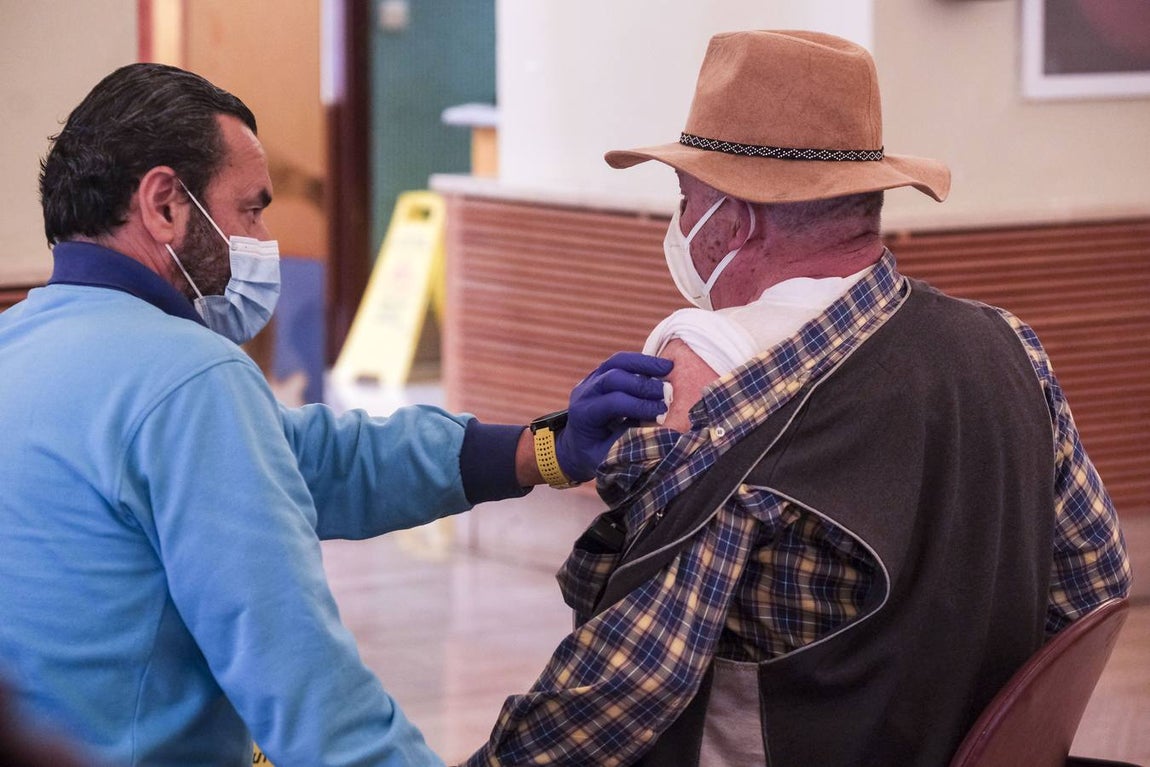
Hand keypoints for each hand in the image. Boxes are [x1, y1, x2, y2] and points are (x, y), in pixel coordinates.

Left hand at [555, 352, 672, 481]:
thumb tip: (658, 431)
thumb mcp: (607, 457)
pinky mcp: (601, 372)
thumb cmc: (593, 454)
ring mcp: (591, 379)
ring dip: (645, 364)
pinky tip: (661, 366)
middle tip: (668, 394)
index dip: (639, 406)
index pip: (612, 403)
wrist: (576, 445)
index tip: (662, 412)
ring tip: (669, 368)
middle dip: (643, 384)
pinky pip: (621, 361)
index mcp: (583, 414)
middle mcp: (584, 392)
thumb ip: (628, 443)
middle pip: (613, 378)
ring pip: (617, 362)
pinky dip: (642, 362)